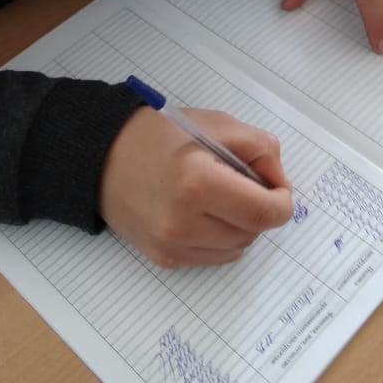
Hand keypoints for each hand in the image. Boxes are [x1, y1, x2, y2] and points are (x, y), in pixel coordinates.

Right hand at [99, 106, 292, 266]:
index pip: (265, 213)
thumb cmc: (160, 134)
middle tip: (240, 182)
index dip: (282, 201)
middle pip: (253, 231)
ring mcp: (171, 245)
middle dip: (258, 208)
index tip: (275, 187)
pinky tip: (202, 212)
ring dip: (240, 224)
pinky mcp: (163, 258)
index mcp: (197, 183)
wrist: (101, 155)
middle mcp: (183, 222)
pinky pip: (214, 256)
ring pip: (237, 248)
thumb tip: (280, 184)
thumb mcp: (216, 125)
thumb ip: (260, 149)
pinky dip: (220, 237)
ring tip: (218, 196)